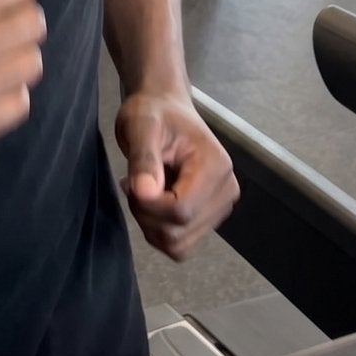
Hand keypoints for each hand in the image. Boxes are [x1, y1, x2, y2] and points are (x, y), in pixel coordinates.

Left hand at [115, 91, 238, 259]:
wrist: (165, 110)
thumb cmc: (153, 113)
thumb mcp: (140, 126)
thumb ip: (144, 159)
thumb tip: (144, 192)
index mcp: (216, 166)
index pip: (181, 210)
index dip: (148, 205)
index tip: (130, 182)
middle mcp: (226, 191)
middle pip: (180, 231)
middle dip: (146, 215)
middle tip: (133, 184)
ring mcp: (220, 208)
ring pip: (179, 245)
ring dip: (151, 225)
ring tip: (143, 192)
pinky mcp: (209, 219)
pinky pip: (180, 245)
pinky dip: (158, 231)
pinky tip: (152, 203)